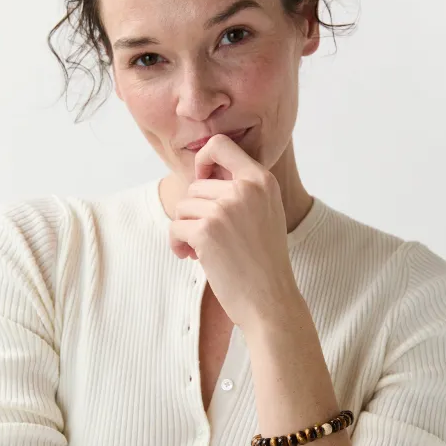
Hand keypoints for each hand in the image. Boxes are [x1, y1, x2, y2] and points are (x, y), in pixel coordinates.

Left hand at [168, 133, 299, 331]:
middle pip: (195, 186)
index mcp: (261, 181)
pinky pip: (175, 228)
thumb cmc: (265, 263)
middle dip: (195, 212)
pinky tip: (191, 258)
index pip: (220, 145)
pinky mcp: (206, 231)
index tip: (202, 180)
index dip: (203, 159)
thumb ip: (242, 191)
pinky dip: (178, 245)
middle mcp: (244, 189)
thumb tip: (199, 177)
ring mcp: (225, 209)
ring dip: (186, 230)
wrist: (270, 300)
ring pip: (183, 208)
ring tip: (203, 250)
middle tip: (208, 238)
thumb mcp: (265, 214)